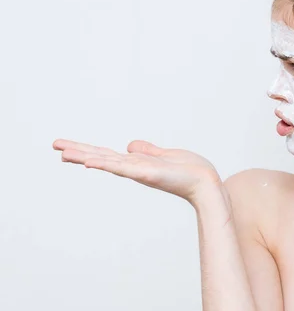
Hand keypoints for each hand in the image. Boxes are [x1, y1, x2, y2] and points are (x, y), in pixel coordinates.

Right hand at [53, 139, 222, 203]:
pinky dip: (106, 164)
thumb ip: (147, 150)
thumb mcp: (165, 155)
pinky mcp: (148, 173)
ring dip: (85, 156)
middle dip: (78, 151)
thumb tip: (129, 144)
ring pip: (107, 162)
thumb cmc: (190, 171)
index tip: (65, 146)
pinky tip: (90, 162)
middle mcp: (134, 168)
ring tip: (64, 152)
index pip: (107, 155)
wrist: (206, 182)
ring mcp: (139, 171)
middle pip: (101, 157)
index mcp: (137, 163)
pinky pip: (124, 168)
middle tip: (54, 145)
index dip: (87, 150)